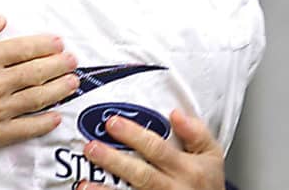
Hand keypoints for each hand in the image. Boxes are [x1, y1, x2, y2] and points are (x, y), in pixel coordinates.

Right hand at [0, 15, 78, 152]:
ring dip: (59, 90)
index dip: (46, 44)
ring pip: (38, 97)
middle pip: (37, 71)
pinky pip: (26, 127)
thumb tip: (1, 20)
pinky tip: (56, 116)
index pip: (25, 48)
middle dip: (59, 64)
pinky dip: (44, 122)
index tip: (59, 42)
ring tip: (72, 83)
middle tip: (72, 61)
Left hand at [77, 109, 224, 189]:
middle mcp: (174, 188)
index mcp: (187, 168)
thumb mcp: (211, 155)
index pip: (157, 149)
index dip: (134, 136)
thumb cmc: (206, 181)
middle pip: (141, 175)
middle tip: (91, 147)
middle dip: (114, 161)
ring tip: (85, 184)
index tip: (112, 122)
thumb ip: (196, 132)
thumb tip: (175, 113)